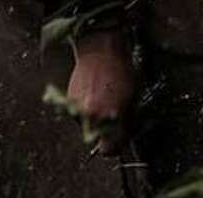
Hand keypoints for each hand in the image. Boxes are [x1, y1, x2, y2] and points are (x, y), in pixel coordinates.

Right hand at [67, 29, 134, 153]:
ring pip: (86, 126)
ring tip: (102, 98)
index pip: (108, 149)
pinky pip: (78, 113)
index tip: (116, 143)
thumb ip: (125, 121)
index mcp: (112, 119)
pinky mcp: (69, 103)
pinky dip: (84, 108)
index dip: (113, 147)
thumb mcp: (133, 97)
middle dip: (105, 131)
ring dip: (93, 118)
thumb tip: (122, 136)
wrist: (100, 52)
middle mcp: (94, 118)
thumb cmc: (121, 71)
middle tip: (113, 114)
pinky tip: (93, 93)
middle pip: (97, 138)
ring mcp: (79, 111)